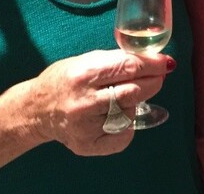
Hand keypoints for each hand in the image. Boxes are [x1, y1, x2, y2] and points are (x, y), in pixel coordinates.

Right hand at [26, 49, 174, 155]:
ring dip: (136, 102)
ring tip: (127, 95)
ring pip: (130, 113)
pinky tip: (120, 116)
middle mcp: (85, 101)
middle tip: (158, 76)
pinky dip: (128, 126)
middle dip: (153, 82)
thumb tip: (152, 59)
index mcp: (84, 74)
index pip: (129, 67)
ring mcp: (86, 126)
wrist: (37, 109)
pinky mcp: (87, 144)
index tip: (167, 62)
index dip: (153, 64)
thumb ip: (116, 61)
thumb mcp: (86, 60)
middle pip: (134, 91)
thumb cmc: (65, 79)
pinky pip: (123, 136)